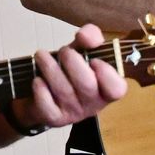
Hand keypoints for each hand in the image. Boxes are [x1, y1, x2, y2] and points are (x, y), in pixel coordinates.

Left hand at [13, 24, 127, 130]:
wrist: (43, 91)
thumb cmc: (69, 69)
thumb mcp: (82, 50)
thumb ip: (90, 37)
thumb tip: (87, 36)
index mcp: (107, 87)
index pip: (117, 89)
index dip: (107, 74)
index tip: (95, 60)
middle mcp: (94, 103)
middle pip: (86, 85)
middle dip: (73, 62)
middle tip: (64, 51)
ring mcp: (74, 113)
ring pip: (64, 91)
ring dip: (50, 69)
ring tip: (41, 55)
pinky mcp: (55, 119)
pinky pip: (48, 106)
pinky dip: (41, 90)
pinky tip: (38, 80)